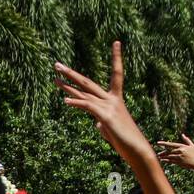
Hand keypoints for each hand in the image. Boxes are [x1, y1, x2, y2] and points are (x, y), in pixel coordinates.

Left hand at [56, 41, 150, 160]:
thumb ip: (101, 122)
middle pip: (88, 83)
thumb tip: (96, 123)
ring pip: (85, 93)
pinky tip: (65, 101)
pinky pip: (88, 107)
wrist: (138, 151)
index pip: (117, 74)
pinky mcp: (106, 117)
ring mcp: (109, 107)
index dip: (117, 58)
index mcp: (115, 100)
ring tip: (55, 78)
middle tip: (57, 64)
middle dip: (72, 74)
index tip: (117, 42)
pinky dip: (76, 103)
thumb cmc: (126, 142)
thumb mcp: (111, 129)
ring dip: (68, 86)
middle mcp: (113, 100)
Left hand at [157, 134, 193, 170]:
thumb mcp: (192, 146)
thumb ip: (187, 140)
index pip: (171, 144)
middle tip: (158, 154)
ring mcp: (179, 157)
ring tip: (159, 157)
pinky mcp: (179, 162)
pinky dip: (166, 161)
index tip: (158, 143)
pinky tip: (163, 160)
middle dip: (162, 152)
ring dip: (163, 157)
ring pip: (169, 156)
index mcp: (182, 146)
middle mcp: (180, 151)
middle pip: (168, 151)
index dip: (164, 143)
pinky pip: (171, 161)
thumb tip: (182, 134)